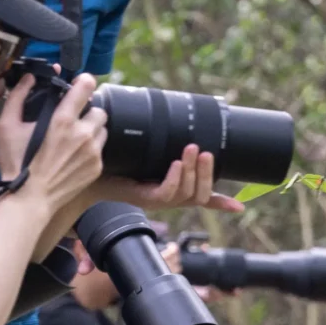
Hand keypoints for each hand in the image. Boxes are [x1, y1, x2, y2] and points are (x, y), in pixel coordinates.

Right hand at [1, 74, 105, 206]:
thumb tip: (29, 78)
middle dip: (88, 112)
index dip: (84, 82)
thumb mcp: (6, 127)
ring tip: (75, 139)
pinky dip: (91, 149)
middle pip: (99, 110)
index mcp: (62, 121)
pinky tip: (74, 156)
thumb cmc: (16, 164)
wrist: (29, 199)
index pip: (86, 87)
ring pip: (102, 129)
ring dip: (92, 130)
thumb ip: (17, 97)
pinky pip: (101, 150)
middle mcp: (82, 135)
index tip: (80, 84)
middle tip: (73, 120)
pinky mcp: (97, 168)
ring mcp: (92, 153)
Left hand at [97, 145, 241, 214]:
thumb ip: (161, 140)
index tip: (239, 206)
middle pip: (201, 195)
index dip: (221, 203)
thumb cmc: (113, 160)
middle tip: (204, 151)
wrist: (87, 170)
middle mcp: (167, 196)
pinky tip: (175, 164)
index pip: (201, 199)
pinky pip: (167, 194)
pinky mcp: (143, 199)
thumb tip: (171, 118)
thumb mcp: (145, 149)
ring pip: (188, 194)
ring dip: (192, 171)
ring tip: (190, 150)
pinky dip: (174, 179)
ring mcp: (156, 200)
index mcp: (170, 187)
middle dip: (207, 173)